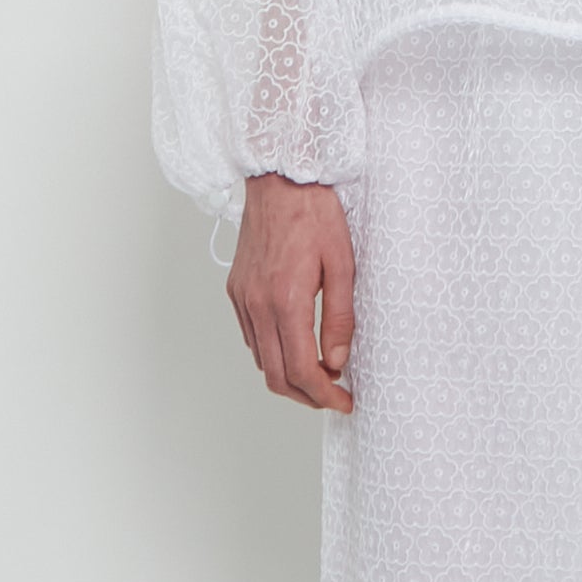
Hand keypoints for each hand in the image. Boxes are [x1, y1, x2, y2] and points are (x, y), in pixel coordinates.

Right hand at [226, 174, 355, 412]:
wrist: (281, 180)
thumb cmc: (315, 214)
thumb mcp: (343, 264)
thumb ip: (340, 317)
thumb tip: (338, 360)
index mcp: (286, 300)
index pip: (302, 370)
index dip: (324, 395)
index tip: (344, 401)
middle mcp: (257, 305)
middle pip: (277, 375)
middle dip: (307, 396)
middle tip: (334, 396)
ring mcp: (243, 299)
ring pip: (261, 360)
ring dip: (290, 377)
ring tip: (320, 373)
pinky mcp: (237, 290)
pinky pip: (251, 338)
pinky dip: (273, 354)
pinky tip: (296, 346)